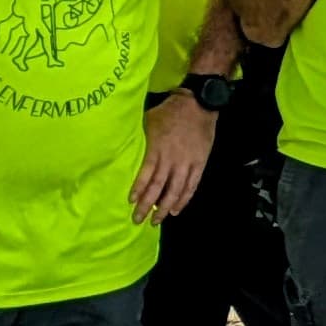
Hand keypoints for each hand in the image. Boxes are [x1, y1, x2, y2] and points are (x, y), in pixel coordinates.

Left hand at [135, 96, 215, 218]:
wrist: (198, 104)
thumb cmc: (169, 111)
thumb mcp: (149, 121)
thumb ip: (142, 140)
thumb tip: (127, 149)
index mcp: (157, 149)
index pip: (146, 175)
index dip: (139, 189)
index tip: (131, 202)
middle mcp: (171, 160)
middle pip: (159, 187)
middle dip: (148, 206)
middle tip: (138, 220)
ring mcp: (187, 163)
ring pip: (175, 191)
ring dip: (165, 207)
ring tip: (156, 221)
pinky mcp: (199, 164)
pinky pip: (191, 186)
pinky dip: (184, 199)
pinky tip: (176, 210)